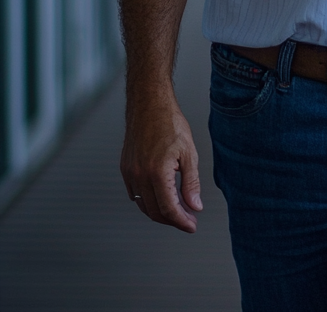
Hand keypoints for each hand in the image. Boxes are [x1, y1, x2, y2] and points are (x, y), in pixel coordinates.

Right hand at [121, 90, 202, 232]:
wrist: (149, 106)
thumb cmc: (171, 124)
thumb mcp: (189, 152)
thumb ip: (191, 183)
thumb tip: (195, 207)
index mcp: (157, 173)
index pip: (169, 209)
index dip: (181, 221)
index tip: (192, 226)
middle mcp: (139, 176)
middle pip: (155, 211)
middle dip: (172, 220)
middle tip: (188, 220)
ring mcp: (130, 173)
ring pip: (143, 205)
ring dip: (160, 212)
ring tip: (177, 212)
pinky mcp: (125, 169)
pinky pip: (135, 194)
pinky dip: (148, 201)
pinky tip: (161, 197)